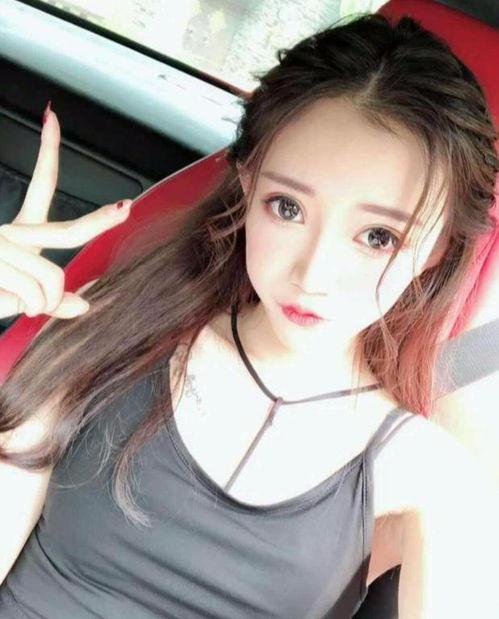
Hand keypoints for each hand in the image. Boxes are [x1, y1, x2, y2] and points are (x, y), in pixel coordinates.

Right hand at [0, 104, 132, 318]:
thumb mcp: (22, 298)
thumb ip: (53, 299)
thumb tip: (85, 305)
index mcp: (20, 231)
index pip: (41, 187)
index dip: (49, 153)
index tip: (52, 118)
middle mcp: (11, 230)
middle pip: (69, 231)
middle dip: (102, 221)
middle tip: (127, 207)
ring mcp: (3, 242)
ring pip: (53, 278)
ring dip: (44, 304)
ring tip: (25, 306)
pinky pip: (37, 294)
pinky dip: (33, 309)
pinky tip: (12, 303)